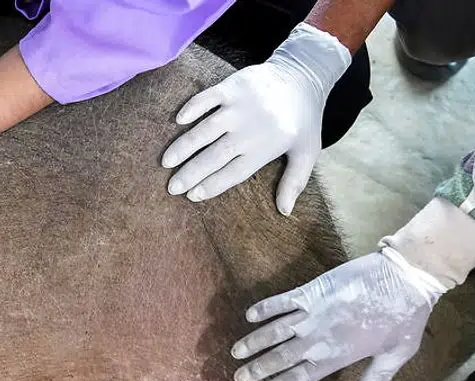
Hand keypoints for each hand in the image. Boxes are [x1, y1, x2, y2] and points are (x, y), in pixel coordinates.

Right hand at [163, 23, 349, 214]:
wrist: (304, 75)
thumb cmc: (303, 120)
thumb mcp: (308, 152)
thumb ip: (295, 181)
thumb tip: (285, 211)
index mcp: (267, 147)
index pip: (234, 172)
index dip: (212, 185)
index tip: (193, 196)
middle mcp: (251, 129)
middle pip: (215, 156)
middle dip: (191, 173)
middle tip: (172, 187)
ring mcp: (240, 106)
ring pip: (206, 130)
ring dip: (184, 146)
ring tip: (166, 162)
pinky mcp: (234, 86)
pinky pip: (208, 98)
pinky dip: (192, 108)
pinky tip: (178, 121)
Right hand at [231, 249, 443, 380]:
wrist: (406, 276)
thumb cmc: (406, 317)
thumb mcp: (396, 354)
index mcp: (336, 357)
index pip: (299, 377)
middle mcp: (317, 338)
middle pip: (279, 358)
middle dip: (257, 369)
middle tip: (238, 377)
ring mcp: (311, 314)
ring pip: (273, 332)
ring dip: (253, 342)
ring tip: (236, 352)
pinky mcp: (311, 291)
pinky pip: (281, 302)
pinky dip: (264, 308)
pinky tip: (250, 316)